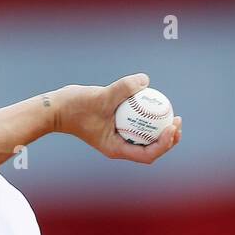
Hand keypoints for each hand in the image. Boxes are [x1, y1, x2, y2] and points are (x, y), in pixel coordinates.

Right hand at [52, 74, 181, 163]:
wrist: (57, 108)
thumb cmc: (75, 106)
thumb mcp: (101, 97)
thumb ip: (123, 88)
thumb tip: (145, 80)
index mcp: (116, 148)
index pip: (147, 154)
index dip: (164, 143)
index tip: (171, 126)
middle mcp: (119, 146)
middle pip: (152, 150)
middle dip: (169, 139)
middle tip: (177, 120)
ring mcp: (118, 137)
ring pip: (147, 139)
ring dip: (162, 130)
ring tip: (173, 115)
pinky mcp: (117, 126)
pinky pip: (138, 125)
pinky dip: (149, 119)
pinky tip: (155, 104)